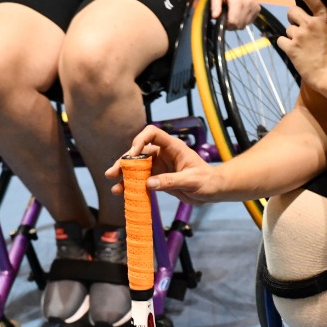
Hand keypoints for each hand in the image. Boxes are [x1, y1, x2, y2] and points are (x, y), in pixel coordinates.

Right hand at [106, 126, 224, 205]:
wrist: (213, 191)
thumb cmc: (207, 181)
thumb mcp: (191, 181)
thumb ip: (170, 181)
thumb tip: (148, 184)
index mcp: (173, 147)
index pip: (152, 134)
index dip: (140, 140)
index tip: (133, 154)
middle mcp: (163, 154)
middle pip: (139, 152)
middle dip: (125, 161)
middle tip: (113, 172)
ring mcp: (160, 166)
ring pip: (137, 167)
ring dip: (125, 175)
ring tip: (114, 185)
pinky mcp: (158, 178)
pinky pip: (142, 180)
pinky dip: (132, 186)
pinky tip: (123, 192)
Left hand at [211, 0, 259, 29]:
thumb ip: (215, 6)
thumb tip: (214, 17)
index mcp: (237, 0)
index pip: (233, 21)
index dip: (227, 25)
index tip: (224, 22)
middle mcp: (248, 4)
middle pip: (239, 25)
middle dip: (232, 26)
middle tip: (228, 19)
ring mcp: (254, 7)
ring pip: (244, 25)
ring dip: (238, 24)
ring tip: (234, 16)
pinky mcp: (258, 9)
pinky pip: (249, 22)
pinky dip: (244, 21)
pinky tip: (240, 14)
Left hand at [277, 0, 326, 90]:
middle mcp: (311, 24)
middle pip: (292, 11)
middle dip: (293, 17)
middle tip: (298, 25)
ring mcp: (300, 37)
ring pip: (288, 28)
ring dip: (292, 34)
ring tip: (301, 44)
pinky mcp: (292, 50)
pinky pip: (280, 41)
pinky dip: (284, 44)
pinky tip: (292, 50)